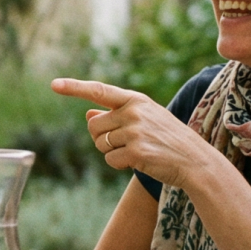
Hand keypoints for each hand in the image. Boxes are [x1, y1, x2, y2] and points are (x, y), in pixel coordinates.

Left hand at [52, 77, 218, 188]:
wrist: (196, 161)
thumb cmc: (168, 139)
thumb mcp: (146, 120)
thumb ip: (117, 115)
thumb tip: (88, 116)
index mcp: (136, 100)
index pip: (99, 91)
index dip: (74, 87)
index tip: (54, 84)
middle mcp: (134, 112)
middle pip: (94, 127)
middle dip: (102, 138)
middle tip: (125, 143)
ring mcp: (135, 131)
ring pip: (100, 145)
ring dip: (112, 153)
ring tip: (137, 151)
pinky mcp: (136, 152)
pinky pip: (110, 160)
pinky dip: (119, 165)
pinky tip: (139, 162)